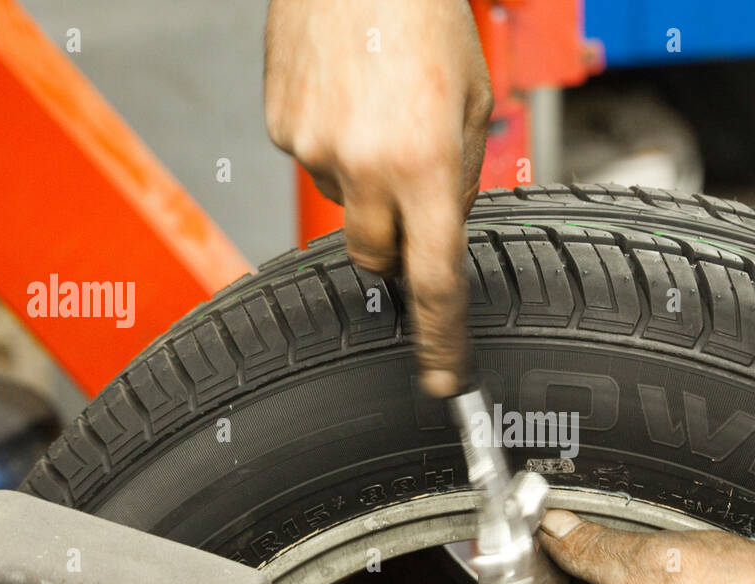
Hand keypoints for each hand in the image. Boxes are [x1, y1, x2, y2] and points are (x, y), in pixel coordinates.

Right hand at [264, 0, 491, 395]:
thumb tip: (440, 231)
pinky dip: (334, 145)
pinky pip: (312, 164)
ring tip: (380, 112)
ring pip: (344, 206)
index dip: (439, 340)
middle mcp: (367, 168)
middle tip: (409, 188)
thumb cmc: (423, 15)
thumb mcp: (474, 105)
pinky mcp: (279, 129)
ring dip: (366, 182)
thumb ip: (460, 180)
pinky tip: (350, 99)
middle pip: (376, 259)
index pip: (433, 284)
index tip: (440, 377)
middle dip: (395, 244)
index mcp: (427, 167)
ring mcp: (314, 151)